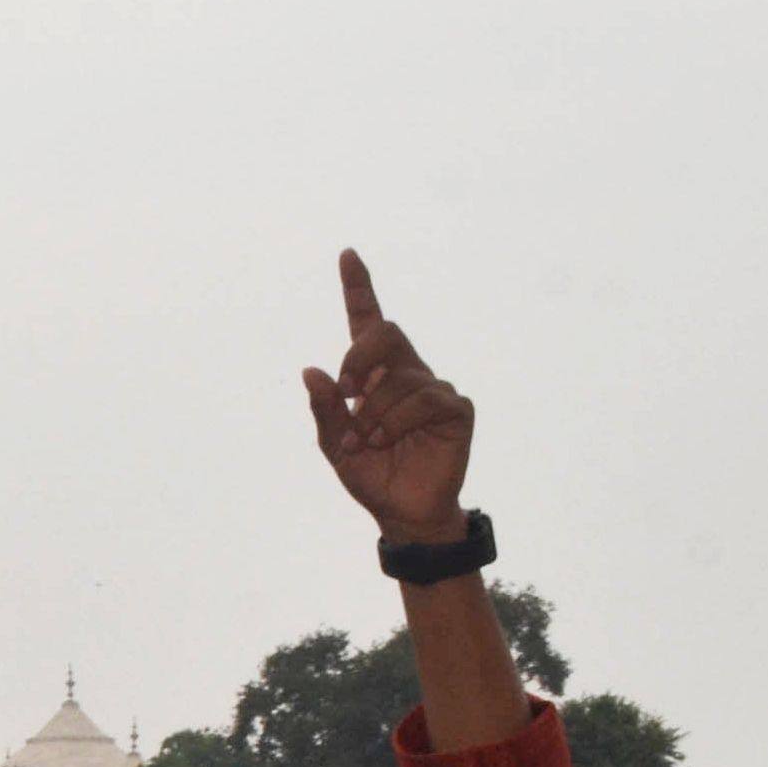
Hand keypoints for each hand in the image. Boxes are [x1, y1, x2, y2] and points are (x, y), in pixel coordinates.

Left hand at [301, 250, 474, 547]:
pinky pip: (424, 398)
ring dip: (373, 412)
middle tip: (347, 392)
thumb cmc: (370, 475)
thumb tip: (311, 370)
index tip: (347, 255)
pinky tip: (386, 440)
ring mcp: (434, 387)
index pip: (368, 323)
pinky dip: (397, 420)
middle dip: (359, 358)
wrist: (401, 511)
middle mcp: (406, 373)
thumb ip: (324, 409)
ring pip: (400, 377)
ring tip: (366, 441)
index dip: (359, 288)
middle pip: (386, 334)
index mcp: (374, 376)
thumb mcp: (334, 446)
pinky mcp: (455, 407)